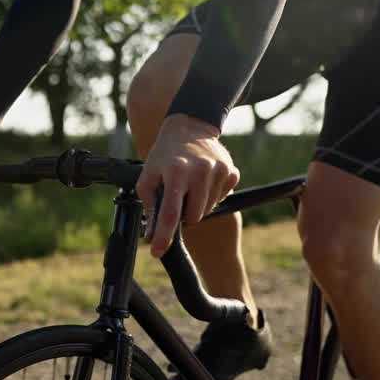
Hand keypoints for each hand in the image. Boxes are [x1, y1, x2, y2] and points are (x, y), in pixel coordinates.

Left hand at [136, 114, 240, 256]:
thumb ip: (150, 205)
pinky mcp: (231, 172)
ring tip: (189, 186)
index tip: (157, 251)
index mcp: (176, 172)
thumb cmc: (165, 156)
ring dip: (197, 205)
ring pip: (207, 210)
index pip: (170, 212)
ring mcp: (219, 171)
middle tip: (177, 196)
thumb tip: (152, 235)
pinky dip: (210, 196)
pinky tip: (203, 180)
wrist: (190, 128)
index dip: (163, 235)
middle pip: (193, 217)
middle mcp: (200, 171)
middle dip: (183, 213)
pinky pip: (221, 199)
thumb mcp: (148, 175)